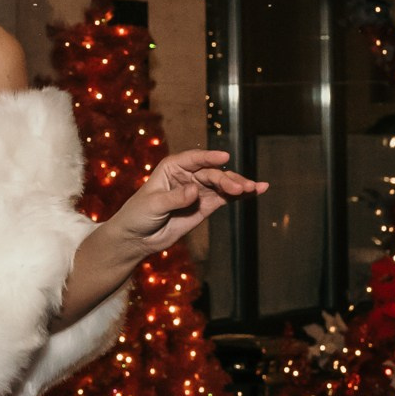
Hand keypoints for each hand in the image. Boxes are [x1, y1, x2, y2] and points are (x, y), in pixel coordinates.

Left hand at [110, 150, 266, 255]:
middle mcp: (188, 175)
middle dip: (227, 179)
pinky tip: (256, 191)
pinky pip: (225, 198)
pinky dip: (240, 195)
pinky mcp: (206, 205)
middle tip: (240, 188)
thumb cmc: (139, 214)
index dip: (209, 157)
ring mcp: (199, 190)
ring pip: (222, 184)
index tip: (224, 157)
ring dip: (238, 185)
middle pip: (212, 173)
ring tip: (255, 188)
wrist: (138, 237)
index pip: (194, 159)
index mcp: (172, 167)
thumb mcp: (154, 205)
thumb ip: (175, 198)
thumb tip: (195, 190)